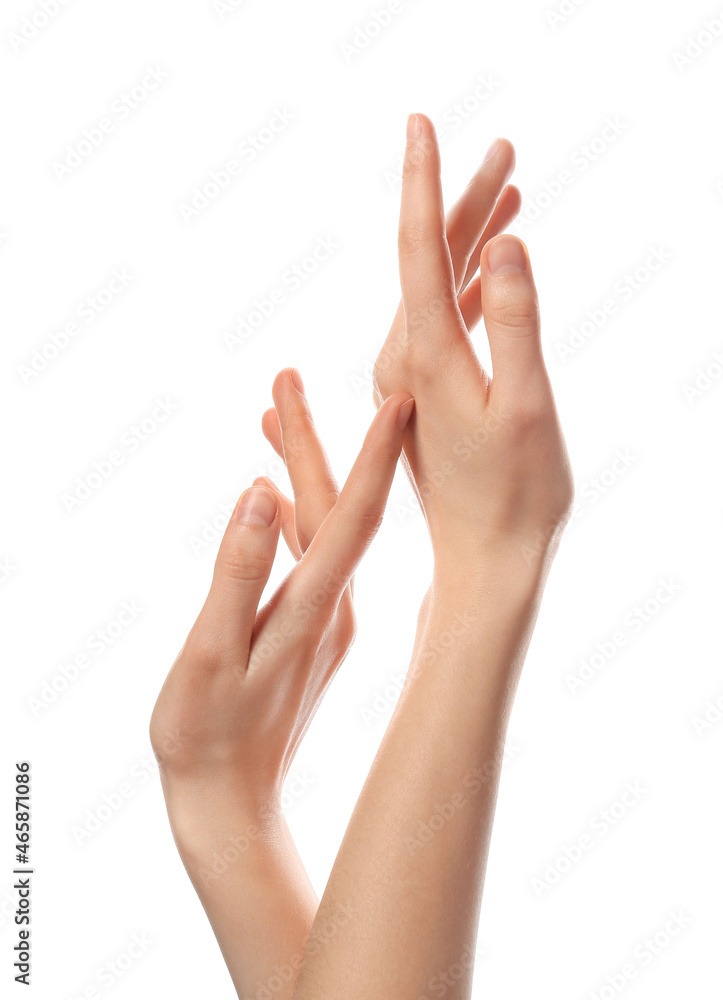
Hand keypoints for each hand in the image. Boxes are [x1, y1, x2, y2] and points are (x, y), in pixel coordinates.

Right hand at [149, 370, 413, 830]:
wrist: (230, 800)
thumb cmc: (207, 733)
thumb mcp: (211, 654)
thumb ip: (237, 574)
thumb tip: (258, 494)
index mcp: (318, 606)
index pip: (353, 517)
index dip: (376, 457)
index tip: (397, 398)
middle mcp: (336, 604)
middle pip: (335, 506)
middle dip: (316, 438)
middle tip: (290, 376)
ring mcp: (329, 615)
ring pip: (322, 523)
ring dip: (300, 467)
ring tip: (273, 411)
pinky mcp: (315, 626)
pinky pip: (309, 550)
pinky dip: (289, 510)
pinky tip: (273, 488)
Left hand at [373, 115, 573, 576]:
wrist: (487, 560)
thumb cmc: (516, 496)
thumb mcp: (525, 406)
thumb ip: (516, 324)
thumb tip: (504, 245)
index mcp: (423, 360)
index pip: (417, 251)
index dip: (422, 182)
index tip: (420, 124)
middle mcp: (402, 364)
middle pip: (426, 264)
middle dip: (462, 202)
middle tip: (502, 149)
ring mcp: (408, 382)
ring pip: (434, 292)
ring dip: (469, 244)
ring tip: (507, 194)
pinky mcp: (423, 398)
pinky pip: (440, 325)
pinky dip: (467, 291)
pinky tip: (490, 273)